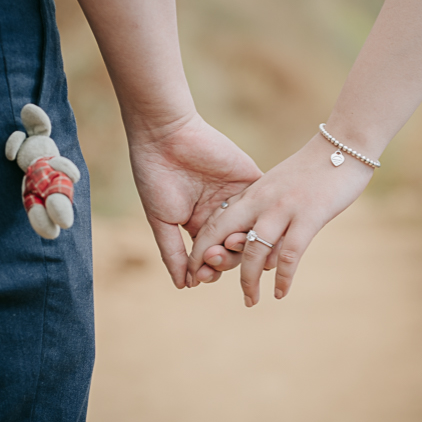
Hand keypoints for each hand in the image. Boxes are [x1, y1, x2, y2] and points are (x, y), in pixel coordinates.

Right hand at [128, 112, 261, 288]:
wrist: (166, 135)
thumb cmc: (156, 177)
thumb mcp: (162, 220)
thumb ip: (173, 253)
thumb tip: (183, 286)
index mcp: (199, 225)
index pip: (212, 257)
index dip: (209, 269)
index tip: (200, 276)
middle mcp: (221, 215)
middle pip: (234, 250)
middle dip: (225, 260)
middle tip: (214, 259)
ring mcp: (238, 199)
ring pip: (251, 232)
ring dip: (243, 245)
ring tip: (232, 246)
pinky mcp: (252, 181)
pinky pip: (265, 207)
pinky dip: (262, 222)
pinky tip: (255, 232)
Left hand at [187, 134, 373, 305]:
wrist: (345, 143)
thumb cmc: (315, 168)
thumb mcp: (278, 185)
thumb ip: (263, 206)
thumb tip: (254, 236)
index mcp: (252, 193)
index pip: (216, 221)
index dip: (201, 245)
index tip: (195, 268)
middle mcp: (261, 201)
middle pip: (223, 235)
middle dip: (210, 262)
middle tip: (203, 283)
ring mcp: (283, 209)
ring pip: (252, 251)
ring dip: (247, 281)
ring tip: (250, 300)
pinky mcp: (308, 216)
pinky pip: (288, 255)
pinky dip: (282, 278)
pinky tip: (279, 293)